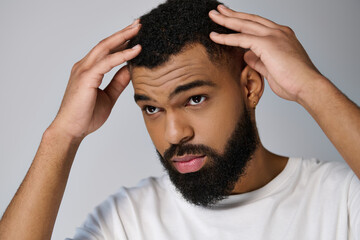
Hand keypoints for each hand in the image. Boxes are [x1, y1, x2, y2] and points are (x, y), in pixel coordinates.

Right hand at [50, 20, 141, 139]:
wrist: (71, 131)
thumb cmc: (86, 116)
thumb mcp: (109, 96)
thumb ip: (118, 82)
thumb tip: (130, 70)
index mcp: (89, 70)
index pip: (107, 50)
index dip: (121, 41)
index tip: (136, 35)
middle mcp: (84, 66)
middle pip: (106, 43)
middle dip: (123, 33)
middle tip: (138, 24)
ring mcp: (83, 70)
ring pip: (105, 48)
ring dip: (123, 37)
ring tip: (138, 30)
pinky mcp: (86, 78)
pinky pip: (107, 62)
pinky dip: (122, 55)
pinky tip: (135, 51)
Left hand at [209, 5, 322, 101]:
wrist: (307, 86)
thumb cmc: (293, 82)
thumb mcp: (271, 69)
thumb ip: (258, 60)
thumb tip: (247, 55)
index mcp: (281, 36)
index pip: (258, 24)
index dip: (243, 20)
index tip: (231, 18)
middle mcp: (278, 32)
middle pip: (250, 19)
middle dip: (232, 14)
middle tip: (218, 10)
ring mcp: (274, 36)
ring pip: (245, 24)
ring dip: (227, 20)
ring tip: (213, 16)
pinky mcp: (268, 44)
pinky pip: (242, 38)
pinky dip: (227, 38)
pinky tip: (215, 36)